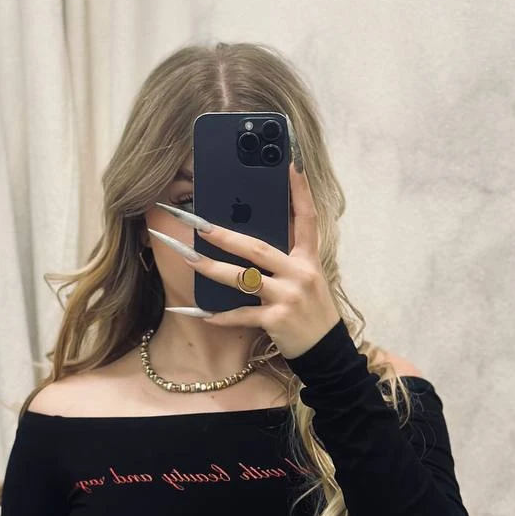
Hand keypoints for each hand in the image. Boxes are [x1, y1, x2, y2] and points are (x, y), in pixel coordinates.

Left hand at [162, 163, 340, 359]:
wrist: (326, 352)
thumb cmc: (310, 310)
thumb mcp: (306, 279)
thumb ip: (284, 258)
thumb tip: (249, 238)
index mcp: (308, 259)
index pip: (306, 218)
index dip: (300, 191)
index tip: (290, 164)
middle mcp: (300, 273)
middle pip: (258, 248)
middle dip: (226, 235)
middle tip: (199, 224)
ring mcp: (289, 297)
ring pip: (243, 279)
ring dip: (212, 269)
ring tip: (188, 259)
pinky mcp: (278, 320)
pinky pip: (242, 314)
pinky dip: (220, 315)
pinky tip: (201, 313)